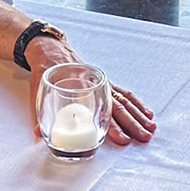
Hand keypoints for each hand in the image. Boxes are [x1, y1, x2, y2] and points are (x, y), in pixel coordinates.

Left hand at [24, 36, 155, 145]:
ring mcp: (104, 84)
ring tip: (151, 129)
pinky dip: (137, 103)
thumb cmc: (47, 70)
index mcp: (82, 89)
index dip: (113, 127)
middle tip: (144, 138)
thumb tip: (38, 134)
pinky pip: (125, 94)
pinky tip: (147, 113)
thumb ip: (39, 112)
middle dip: (133, 124)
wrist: (51, 51)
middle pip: (119, 108)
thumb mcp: (39, 89)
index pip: (102, 110)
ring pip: (126, 101)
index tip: (122, 139)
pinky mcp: (106, 83)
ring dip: (139, 115)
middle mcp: (97, 86)